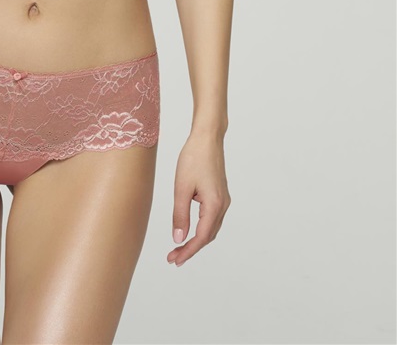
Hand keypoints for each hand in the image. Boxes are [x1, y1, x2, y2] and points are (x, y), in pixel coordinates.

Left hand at [167, 131, 231, 266]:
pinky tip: (190, 229)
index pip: (201, 237)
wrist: (207, 138)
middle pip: (208, 236)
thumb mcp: (181, 188)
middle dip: (191, 248)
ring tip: (179, 247)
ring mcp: (223, 200)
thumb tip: (178, 239)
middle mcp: (223, 205)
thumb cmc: (193, 158)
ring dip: (196, 239)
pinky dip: (201, 228)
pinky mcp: (220, 194)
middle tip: (173, 257)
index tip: (174, 260)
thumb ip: (180, 215)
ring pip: (211, 228)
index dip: (188, 251)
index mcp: (214, 205)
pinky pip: (212, 218)